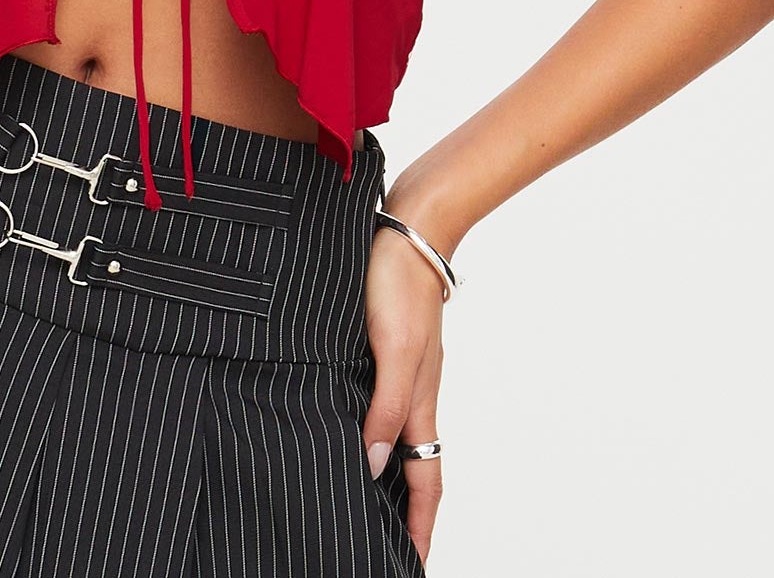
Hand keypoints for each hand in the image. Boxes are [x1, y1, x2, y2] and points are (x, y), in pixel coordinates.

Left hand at [361, 214, 447, 567]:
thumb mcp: (393, 351)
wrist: (407, 230)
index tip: (413, 565)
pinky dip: (373, 430)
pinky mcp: (386, 347)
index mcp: (420, 400)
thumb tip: (376, 466)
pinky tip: (349, 429)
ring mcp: (402, 369)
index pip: (425, 480)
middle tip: (387, 547)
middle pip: (414, 466)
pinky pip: (382, 404)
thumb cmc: (400, 285)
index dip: (419, 526)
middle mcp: (413, 391)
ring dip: (388, 474)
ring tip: (366, 503)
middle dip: (405, 512)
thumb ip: (387, 408)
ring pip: (397, 435)